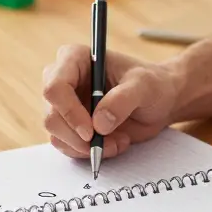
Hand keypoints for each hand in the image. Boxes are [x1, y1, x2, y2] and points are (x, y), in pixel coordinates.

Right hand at [42, 45, 180, 159]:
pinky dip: (90, 152)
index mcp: (75, 59)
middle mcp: (63, 80)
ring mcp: (64, 105)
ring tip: (118, 140)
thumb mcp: (144, 86)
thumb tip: (99, 123)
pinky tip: (113, 143)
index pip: (55, 86)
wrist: (159, 101)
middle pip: (51, 116)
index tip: (91, 130)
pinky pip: (67, 146)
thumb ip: (122, 100)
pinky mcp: (70, 125)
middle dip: (78, 137)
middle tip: (107, 142)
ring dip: (87, 147)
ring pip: (57, 135)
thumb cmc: (152, 84)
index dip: (69, 111)